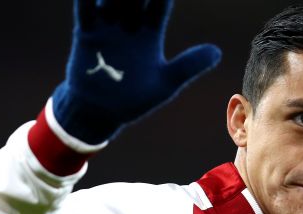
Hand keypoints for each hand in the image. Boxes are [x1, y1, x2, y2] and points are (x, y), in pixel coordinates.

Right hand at [52, 0, 221, 143]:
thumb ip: (188, 66)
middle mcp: (129, 26)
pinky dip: (87, 0)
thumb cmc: (134, 99)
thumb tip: (218, 52)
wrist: (100, 114)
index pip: (159, 5)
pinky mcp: (86, 34)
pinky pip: (85, 11)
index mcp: (149, 34)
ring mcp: (107, 28)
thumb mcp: (165, 83)